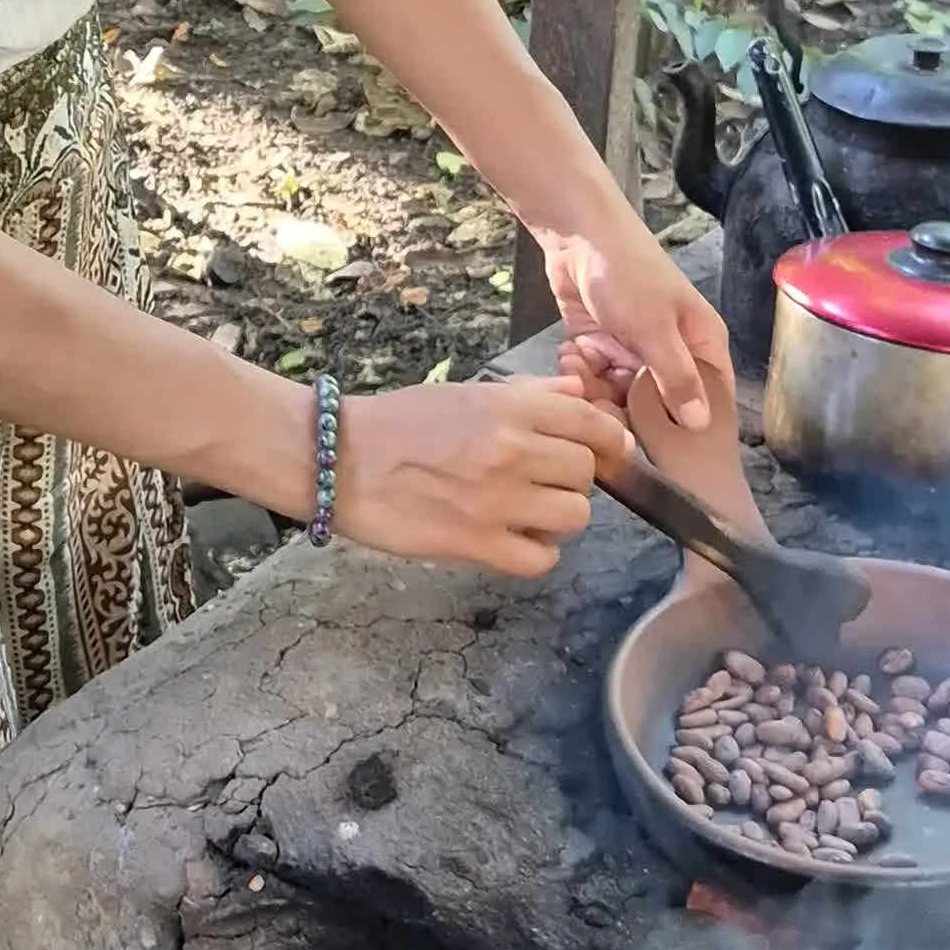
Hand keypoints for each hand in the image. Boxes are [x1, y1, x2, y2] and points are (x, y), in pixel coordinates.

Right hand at [336, 376, 629, 577]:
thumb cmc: (399, 421)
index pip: (592, 423)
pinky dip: (535, 552)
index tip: (606, 449)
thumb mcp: (465, 393)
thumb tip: (577, 391)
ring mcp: (496, 501)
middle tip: (544, 478)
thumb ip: (527, 394)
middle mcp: (511, 451)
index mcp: (509, 408)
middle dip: (573, 477)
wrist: (340, 459)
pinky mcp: (475, 544)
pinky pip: (541, 559)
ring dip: (558, 515)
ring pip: (574, 516)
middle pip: (587, 473)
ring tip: (529, 509)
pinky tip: (515, 539)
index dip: (609, 440)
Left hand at [537, 194, 732, 433]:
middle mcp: (670, 352)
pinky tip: (571, 353)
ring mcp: (633, 350)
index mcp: (700, 344)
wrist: (577, 236)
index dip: (688, 425)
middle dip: (625, 407)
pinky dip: (580, 371)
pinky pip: (593, 377)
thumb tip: (700, 424)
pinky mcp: (600, 345)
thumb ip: (677, 379)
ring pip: (619, 394)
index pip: (707, 399)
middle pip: (656, 406)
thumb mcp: (656, 330)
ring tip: (580, 364)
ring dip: (595, 387)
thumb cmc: (629, 275)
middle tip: (601, 401)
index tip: (660, 443)